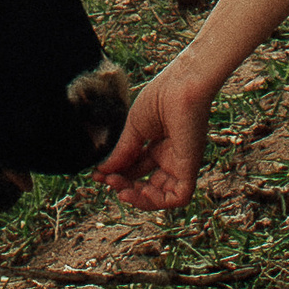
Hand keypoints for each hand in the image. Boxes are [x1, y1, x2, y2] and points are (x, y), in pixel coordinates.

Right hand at [93, 70, 212, 211]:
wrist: (180, 87)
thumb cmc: (160, 98)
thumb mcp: (134, 129)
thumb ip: (122, 152)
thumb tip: (103, 171)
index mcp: (158, 144)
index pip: (136, 168)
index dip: (118, 174)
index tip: (98, 175)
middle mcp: (170, 156)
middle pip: (147, 182)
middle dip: (125, 185)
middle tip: (108, 181)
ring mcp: (181, 163)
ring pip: (162, 195)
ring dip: (139, 198)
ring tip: (121, 190)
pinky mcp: (191, 168)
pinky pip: (179, 197)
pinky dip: (159, 202)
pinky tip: (141, 192)